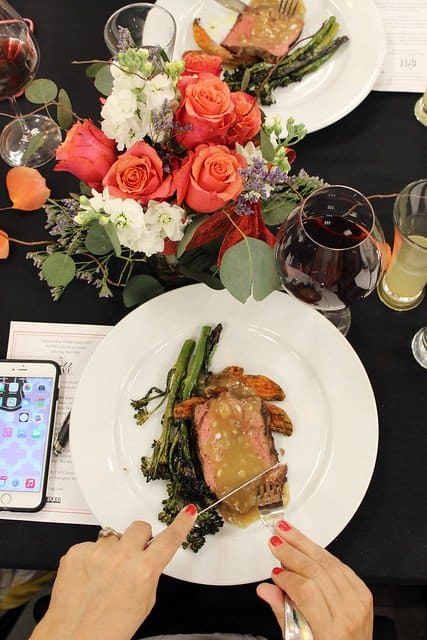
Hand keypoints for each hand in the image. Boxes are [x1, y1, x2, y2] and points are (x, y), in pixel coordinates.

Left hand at [30, 505, 197, 639]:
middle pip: (140, 527)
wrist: (75, 637)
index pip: (169, 539)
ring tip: (103, 575)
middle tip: (132, 558)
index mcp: (143, 570)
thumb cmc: (110, 629)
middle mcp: (121, 557)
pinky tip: (89, 577)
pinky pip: (90, 545)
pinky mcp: (76, 552)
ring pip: (113, 537)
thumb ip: (149, 572)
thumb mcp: (145, 601)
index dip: (181, 523)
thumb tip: (149, 556)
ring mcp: (97, 552)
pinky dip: (91, 558)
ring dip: (112, 550)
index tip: (188, 512)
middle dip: (139, 539)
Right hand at [256, 521, 372, 639]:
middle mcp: (348, 614)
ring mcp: (358, 601)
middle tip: (276, 540)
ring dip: (305, 544)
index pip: (306, 591)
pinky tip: (308, 545)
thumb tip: (266, 590)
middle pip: (317, 572)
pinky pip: (340, 564)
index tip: (274, 573)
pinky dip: (321, 553)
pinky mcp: (363, 591)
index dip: (287, 577)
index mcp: (331, 631)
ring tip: (288, 532)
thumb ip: (282, 613)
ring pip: (329, 562)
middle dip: (292, 551)